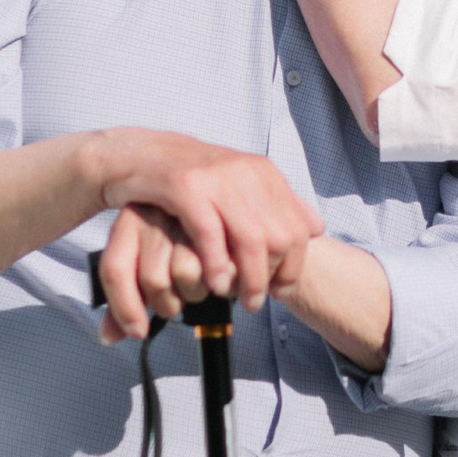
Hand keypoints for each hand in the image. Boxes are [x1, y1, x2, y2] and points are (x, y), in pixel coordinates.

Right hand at [86, 131, 321, 340]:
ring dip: (249, 278)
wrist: (140, 154)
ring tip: (239, 300)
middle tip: (257, 302)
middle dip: (271, 276)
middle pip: (279, 237)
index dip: (294, 265)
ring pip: (250, 238)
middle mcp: (245, 172)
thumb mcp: (239, 186)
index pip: (296, 228)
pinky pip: (210, 233)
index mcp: (263, 172)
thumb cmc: (191, 180)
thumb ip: (276, 205)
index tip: (282, 290)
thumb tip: (317, 227)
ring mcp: (217, 178)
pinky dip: (217, 264)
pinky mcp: (185, 186)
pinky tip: (216, 284)